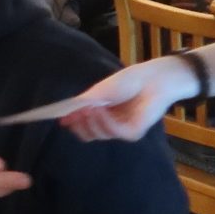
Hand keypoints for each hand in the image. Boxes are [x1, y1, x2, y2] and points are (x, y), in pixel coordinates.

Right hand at [59, 57, 197, 142]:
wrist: (154, 79)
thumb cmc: (128, 81)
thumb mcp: (99, 92)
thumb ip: (82, 105)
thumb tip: (62, 117)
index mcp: (102, 116)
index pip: (83, 127)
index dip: (72, 124)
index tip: (60, 118)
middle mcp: (111, 125)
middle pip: (88, 135)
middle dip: (79, 125)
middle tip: (76, 113)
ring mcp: (122, 130)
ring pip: (99, 135)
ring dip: (92, 121)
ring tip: (90, 108)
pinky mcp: (133, 133)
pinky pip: (113, 132)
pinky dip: (105, 122)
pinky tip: (101, 111)